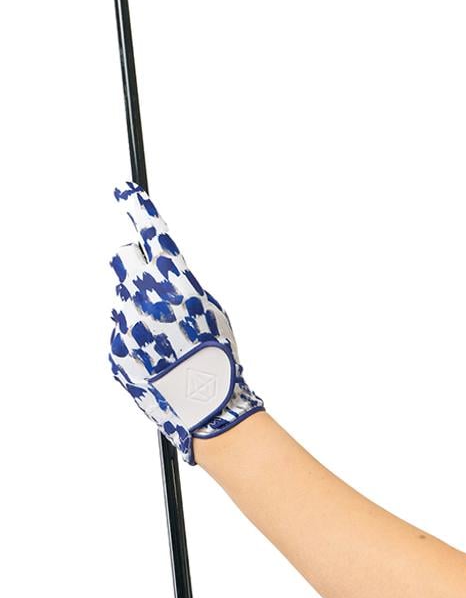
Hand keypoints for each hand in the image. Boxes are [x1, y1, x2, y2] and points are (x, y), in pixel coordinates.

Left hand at [108, 181, 263, 463]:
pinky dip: (135, 341)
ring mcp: (125, 324)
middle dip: (137, 269)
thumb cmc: (218, 357)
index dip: (138, 207)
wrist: (205, 407)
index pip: (153, 233)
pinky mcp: (114, 349)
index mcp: (175, 283)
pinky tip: (156, 362)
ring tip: (165, 343)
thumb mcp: (211, 308)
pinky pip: (120, 333)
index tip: (125, 190)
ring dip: (139, 311)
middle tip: (154, 289)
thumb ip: (180, 284)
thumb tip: (153, 269)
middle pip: (123, 261)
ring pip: (123, 301)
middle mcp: (144, 298)